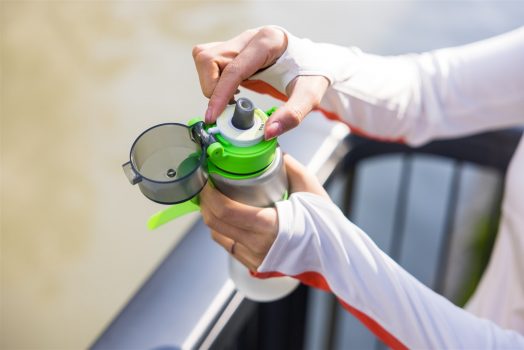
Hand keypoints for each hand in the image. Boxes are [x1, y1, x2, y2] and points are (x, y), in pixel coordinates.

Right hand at [192, 26, 328, 139]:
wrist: (315, 62)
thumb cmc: (312, 74)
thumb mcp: (310, 95)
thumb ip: (291, 114)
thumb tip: (268, 133)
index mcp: (267, 42)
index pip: (232, 68)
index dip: (219, 95)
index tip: (213, 117)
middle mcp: (249, 37)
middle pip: (209, 58)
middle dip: (212, 89)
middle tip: (228, 108)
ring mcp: (239, 42)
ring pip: (205, 58)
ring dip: (211, 83)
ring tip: (231, 100)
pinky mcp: (234, 50)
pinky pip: (211, 62)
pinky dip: (214, 80)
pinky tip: (232, 92)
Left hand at [199, 154, 329, 270]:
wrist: (332, 254)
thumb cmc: (325, 224)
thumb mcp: (310, 189)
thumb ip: (289, 167)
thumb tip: (271, 151)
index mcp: (270, 226)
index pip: (226, 211)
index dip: (210, 194)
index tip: (207, 179)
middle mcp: (258, 246)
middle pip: (216, 223)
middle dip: (205, 202)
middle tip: (206, 185)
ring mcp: (255, 258)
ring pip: (218, 235)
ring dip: (212, 216)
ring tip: (215, 199)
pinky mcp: (254, 264)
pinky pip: (228, 245)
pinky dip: (222, 229)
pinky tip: (227, 216)